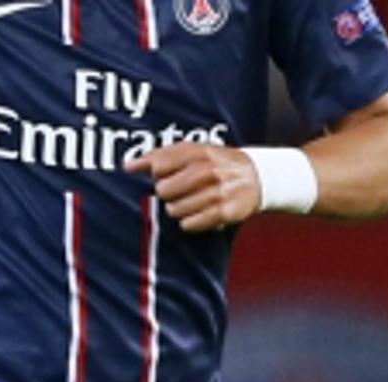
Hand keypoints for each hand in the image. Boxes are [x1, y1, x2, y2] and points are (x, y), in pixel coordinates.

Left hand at [125, 144, 261, 232]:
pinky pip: (189, 224)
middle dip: (168, 193)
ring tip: (193, 201)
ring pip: (174, 210)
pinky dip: (190, 223)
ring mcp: (217, 192)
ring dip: (179, 209)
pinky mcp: (223, 213)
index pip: (158, 166)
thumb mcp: (194, 151)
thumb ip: (161, 156)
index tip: (168, 175)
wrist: (259, 177)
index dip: (159, 174)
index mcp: (199, 152)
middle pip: (163, 190)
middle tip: (182, 190)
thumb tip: (128, 166)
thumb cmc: (218, 163)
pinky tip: (199, 214)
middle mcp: (208, 171)